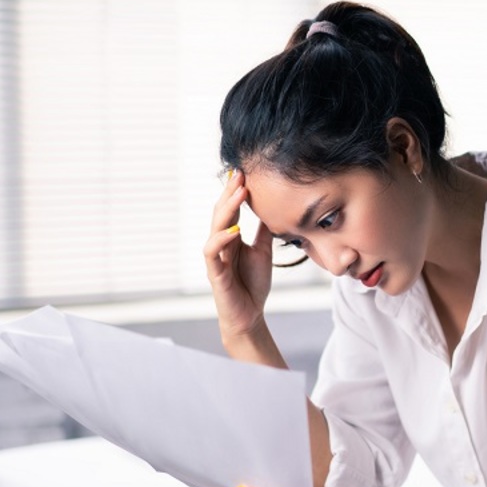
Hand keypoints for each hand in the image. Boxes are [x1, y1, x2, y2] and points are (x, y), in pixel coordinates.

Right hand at [203, 170, 274, 337]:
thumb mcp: (263, 250)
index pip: (231, 208)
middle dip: (230, 192)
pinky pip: (212, 252)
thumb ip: (264, 230)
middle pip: (220, 212)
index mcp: (230, 237)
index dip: (236, 190)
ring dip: (227, 208)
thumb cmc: (253, 283)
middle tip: (241, 173)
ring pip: (215, 227)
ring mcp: (215, 257)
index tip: (246, 172)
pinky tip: (235, 229)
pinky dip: (222, 239)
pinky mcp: (215, 273)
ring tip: (241, 192)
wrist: (250, 314)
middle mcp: (220, 243)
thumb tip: (273, 207)